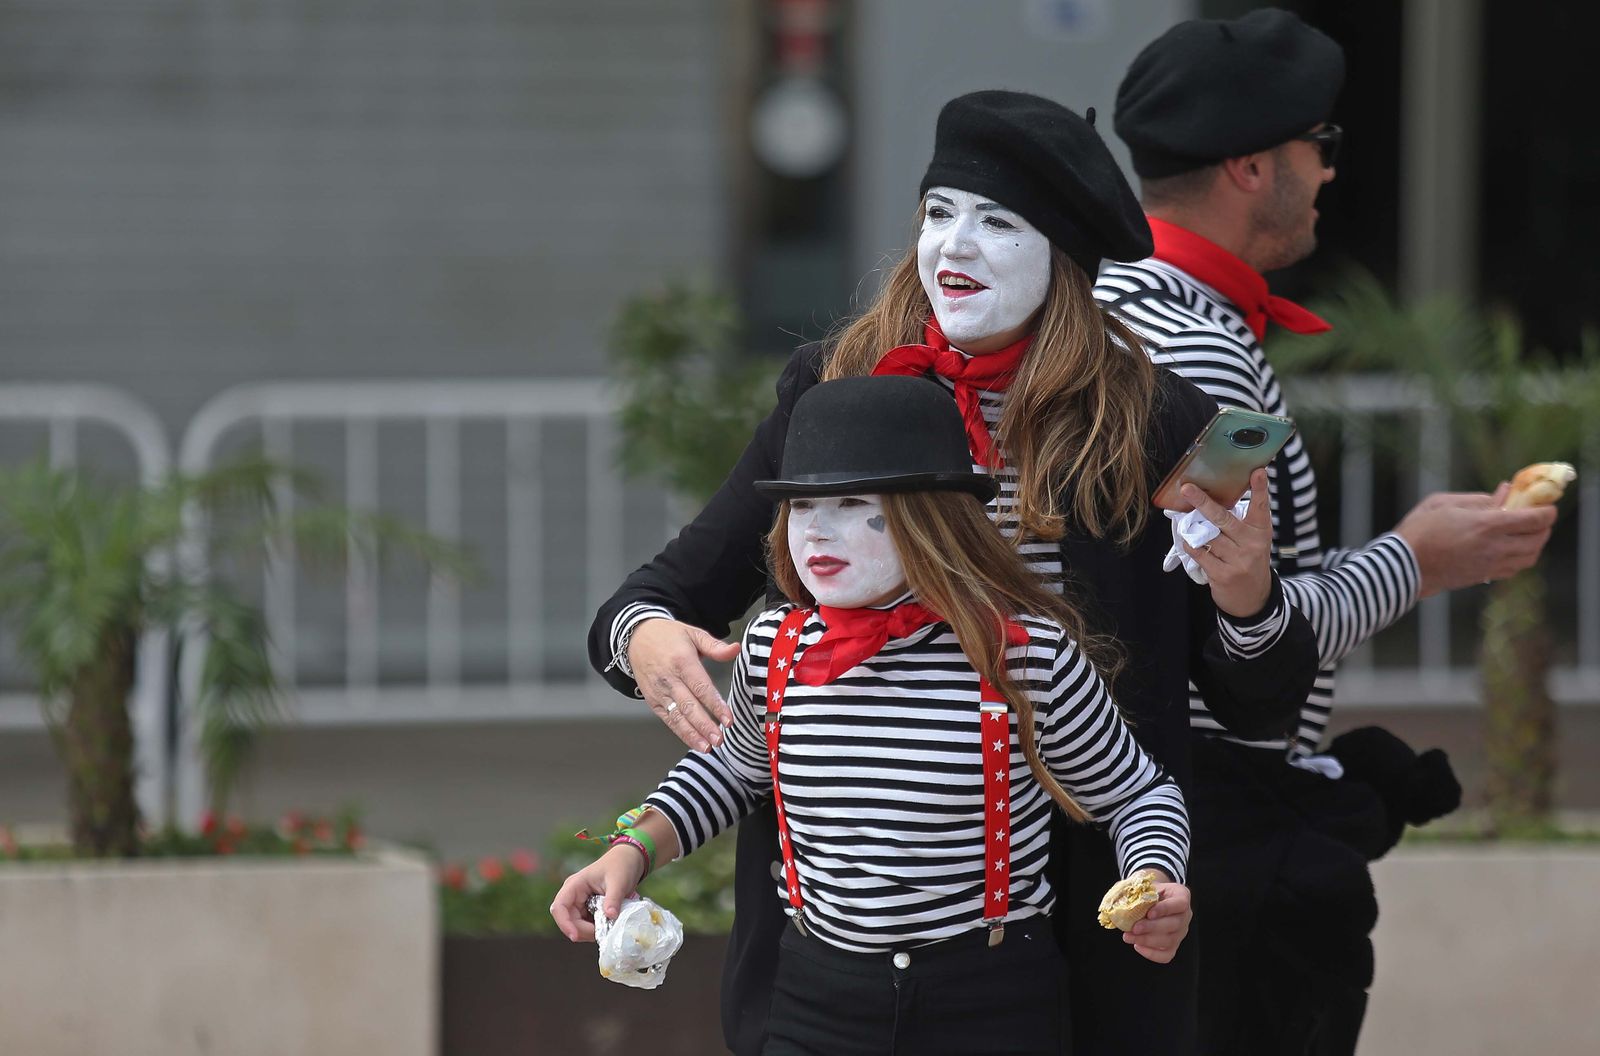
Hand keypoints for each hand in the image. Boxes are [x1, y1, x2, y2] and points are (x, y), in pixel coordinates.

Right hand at [549, 845, 647, 941]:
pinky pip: (586, 925)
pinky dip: (595, 929)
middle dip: (582, 931)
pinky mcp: (588, 909)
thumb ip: (613, 899)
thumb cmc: (621, 866)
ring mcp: (580, 903)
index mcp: (574, 885)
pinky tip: (607, 927)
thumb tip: (610, 916)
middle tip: (602, 933)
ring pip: (577, 925)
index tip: (575, 936)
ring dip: (589, 932)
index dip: (564, 924)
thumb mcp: (619, 882)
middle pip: (568, 920)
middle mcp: (573, 895)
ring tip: (607, 928)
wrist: (629, 860)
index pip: (559, 907)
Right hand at [629, 619, 739, 750]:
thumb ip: (715, 646)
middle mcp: (669, 679)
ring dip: (693, 734)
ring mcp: (659, 692)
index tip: (728, 719)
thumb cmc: (667, 636)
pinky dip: (681, 732)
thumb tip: (735, 649)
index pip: (701, 687)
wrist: (636, 638)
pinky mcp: (653, 701)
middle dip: (704, 726)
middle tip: (719, 739)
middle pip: (689, 706)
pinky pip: (668, 719)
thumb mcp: (693, 634)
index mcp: (682, 661)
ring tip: (708, 747)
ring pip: (677, 717)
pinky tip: (694, 741)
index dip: (715, 705)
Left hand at [1122, 869, 1191, 963]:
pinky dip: (1151, 953)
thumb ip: (1137, 891)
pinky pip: (1166, 955)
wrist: (1152, 898)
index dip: (1164, 909)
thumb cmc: (1149, 891)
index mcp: (1181, 896)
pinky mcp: (1174, 945)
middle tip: (1134, 928)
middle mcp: (1185, 915)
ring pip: (1169, 941)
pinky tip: (1137, 946)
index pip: (1180, 904)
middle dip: (1152, 928)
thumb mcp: (1145, 885)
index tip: (1149, 913)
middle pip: (1174, 925)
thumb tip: (1122, 902)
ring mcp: (1181, 932)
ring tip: (1129, 936)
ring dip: (1147, 940)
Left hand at [1181, 468, 1274, 617]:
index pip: (1261, 506)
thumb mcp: (1252, 540)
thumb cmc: (1248, 560)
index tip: (1257, 471)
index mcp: (1260, 531)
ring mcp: (1238, 561)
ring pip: (1207, 536)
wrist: (1253, 599)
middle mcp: (1252, 544)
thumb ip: (1239, 522)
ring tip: (1187, 522)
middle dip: (1203, 502)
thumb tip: (1208, 501)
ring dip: (1193, 529)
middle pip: (1223, 519)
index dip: (1260, 488)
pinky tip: (1188, 541)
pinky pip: (1199, 553)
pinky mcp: (1223, 574)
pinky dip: (1191, 545)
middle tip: (1187, 488)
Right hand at [1394, 489, 1556, 596]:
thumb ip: (1478, 498)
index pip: (1534, 519)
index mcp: (1486, 525)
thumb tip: (1504, 491)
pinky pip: (1514, 569)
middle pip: (1538, 539)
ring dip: (1535, 544)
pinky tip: (1510, 548)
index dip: (1546, 511)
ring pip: (1530, 557)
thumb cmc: (1418, 529)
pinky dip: (1521, 557)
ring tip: (1527, 533)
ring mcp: (1490, 565)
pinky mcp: (1483, 577)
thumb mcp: (1443, 503)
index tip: (1546, 504)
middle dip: (1544, 526)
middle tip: (1538, 517)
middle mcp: (1494, 547)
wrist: (1402, 565)